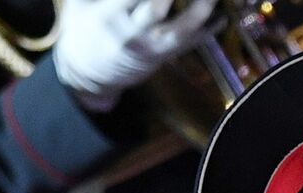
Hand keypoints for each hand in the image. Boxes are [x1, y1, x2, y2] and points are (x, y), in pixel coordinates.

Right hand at [52, 0, 216, 111]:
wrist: (90, 74)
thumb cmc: (83, 29)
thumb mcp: (80, 3)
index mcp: (107, 16)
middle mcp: (132, 33)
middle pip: (157, 7)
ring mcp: (153, 46)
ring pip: (183, 28)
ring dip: (202, 7)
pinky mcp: (166, 56)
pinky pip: (192, 43)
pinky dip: (210, 28)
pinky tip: (222, 15)